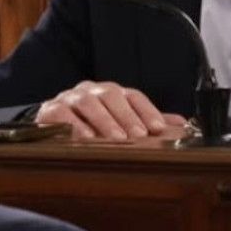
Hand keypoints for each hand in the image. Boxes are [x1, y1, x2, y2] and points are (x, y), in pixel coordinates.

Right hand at [34, 80, 187, 138]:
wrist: (51, 123)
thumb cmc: (90, 123)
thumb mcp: (120, 121)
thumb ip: (147, 121)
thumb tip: (181, 124)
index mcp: (111, 92)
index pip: (132, 96)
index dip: (147, 111)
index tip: (158, 128)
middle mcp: (91, 91)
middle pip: (112, 96)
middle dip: (127, 116)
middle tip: (138, 136)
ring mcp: (70, 98)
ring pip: (89, 103)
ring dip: (104, 121)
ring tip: (116, 138)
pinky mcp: (50, 110)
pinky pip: (62, 114)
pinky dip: (74, 126)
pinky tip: (86, 139)